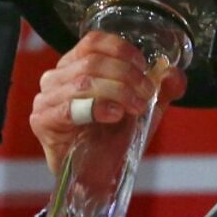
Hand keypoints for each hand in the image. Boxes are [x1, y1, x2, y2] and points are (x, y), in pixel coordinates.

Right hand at [29, 31, 187, 173]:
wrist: (100, 175)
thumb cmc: (115, 138)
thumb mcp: (146, 109)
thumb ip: (163, 89)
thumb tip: (174, 73)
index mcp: (77, 65)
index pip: (93, 41)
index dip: (122, 50)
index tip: (144, 67)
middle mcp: (57, 77)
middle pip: (92, 62)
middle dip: (127, 77)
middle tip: (146, 95)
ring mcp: (47, 98)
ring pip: (83, 81)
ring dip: (118, 92)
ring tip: (136, 108)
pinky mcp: (42, 121)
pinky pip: (68, 108)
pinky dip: (97, 108)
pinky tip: (115, 116)